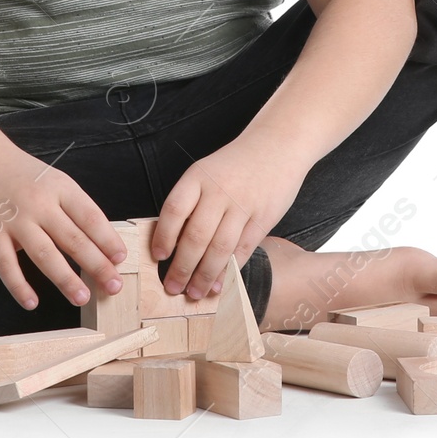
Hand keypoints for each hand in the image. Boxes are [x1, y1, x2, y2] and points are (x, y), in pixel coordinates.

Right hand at [0, 139, 129, 310]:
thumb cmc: (24, 174)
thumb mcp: (55, 180)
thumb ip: (74, 209)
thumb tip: (101, 244)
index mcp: (61, 188)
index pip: (90, 217)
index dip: (108, 239)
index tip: (121, 259)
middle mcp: (40, 204)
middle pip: (73, 239)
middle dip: (96, 265)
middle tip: (113, 286)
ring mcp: (15, 220)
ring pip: (44, 255)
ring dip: (65, 279)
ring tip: (82, 298)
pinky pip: (6, 265)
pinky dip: (19, 286)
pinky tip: (32, 303)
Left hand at [151, 133, 309, 299]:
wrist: (278, 144)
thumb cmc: (235, 164)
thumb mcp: (206, 171)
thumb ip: (191, 201)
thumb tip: (172, 243)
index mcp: (198, 176)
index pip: (174, 210)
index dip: (163, 236)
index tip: (158, 257)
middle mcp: (219, 190)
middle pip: (196, 236)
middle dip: (181, 268)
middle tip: (172, 288)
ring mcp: (243, 204)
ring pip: (219, 248)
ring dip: (205, 276)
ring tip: (195, 293)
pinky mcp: (264, 216)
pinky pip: (244, 248)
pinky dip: (230, 270)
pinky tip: (221, 283)